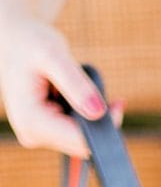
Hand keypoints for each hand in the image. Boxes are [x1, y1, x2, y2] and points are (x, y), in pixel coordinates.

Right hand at [0, 11, 106, 156]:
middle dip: (99, 121)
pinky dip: (86, 116)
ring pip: (82, 140)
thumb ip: (75, 84)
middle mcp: (32, 134)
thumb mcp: (52, 54)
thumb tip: (98, 112)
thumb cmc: (30, 43)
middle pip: (82, 144)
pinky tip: (81, 97)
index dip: (105, 126)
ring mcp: (38, 136)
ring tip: (85, 88)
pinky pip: (77, 133)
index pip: (79, 140)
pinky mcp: (47, 133)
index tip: (118, 103)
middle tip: (106, 94)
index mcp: (30, 119)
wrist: (15, 42)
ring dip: (92, 117)